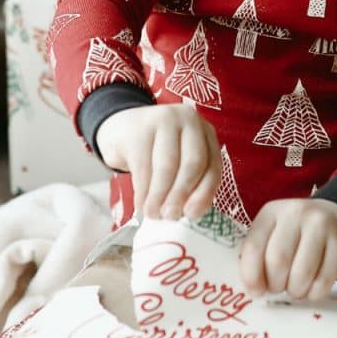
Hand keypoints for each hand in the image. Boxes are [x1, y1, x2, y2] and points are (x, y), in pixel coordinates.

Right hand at [95, 103, 220, 220]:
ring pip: (167, 166)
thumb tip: (189, 212)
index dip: (204, 193)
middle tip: (170, 216)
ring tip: (153, 213)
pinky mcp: (139, 130)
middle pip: (193, 163)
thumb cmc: (157, 153)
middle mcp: (189, 121)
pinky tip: (140, 203)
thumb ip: (191, 182)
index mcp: (206, 132)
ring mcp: (163, 121)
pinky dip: (143, 190)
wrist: (124, 130)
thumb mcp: (181, 160)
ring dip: (159, 196)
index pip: (213, 165)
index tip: (191, 215)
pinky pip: (143, 166)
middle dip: (181, 194)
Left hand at [239, 198, 336, 300]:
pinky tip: (314, 285)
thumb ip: (259, 257)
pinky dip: (315, 293)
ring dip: (296, 291)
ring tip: (297, 287)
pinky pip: (324, 281)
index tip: (256, 291)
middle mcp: (296, 213)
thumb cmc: (299, 233)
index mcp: (272, 212)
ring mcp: (322, 225)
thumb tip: (254, 290)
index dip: (251, 276)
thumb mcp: (274, 234)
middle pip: (278, 261)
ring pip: (302, 274)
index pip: (253, 247)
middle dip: (276, 285)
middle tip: (280, 287)